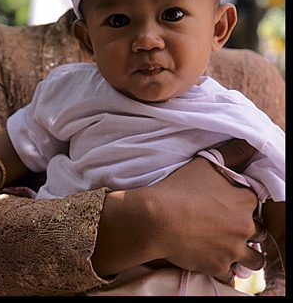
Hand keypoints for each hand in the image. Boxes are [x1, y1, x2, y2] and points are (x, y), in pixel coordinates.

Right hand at [148, 156, 265, 277]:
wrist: (158, 218)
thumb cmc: (181, 187)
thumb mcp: (206, 164)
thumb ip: (233, 153)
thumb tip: (249, 144)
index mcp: (245, 201)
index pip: (256, 205)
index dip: (244, 205)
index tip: (230, 206)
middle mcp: (245, 227)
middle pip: (259, 233)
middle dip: (248, 231)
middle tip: (228, 226)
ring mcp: (233, 250)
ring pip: (253, 259)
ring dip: (245, 254)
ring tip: (230, 247)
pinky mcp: (218, 267)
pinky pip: (230, 273)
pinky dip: (224, 267)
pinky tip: (213, 257)